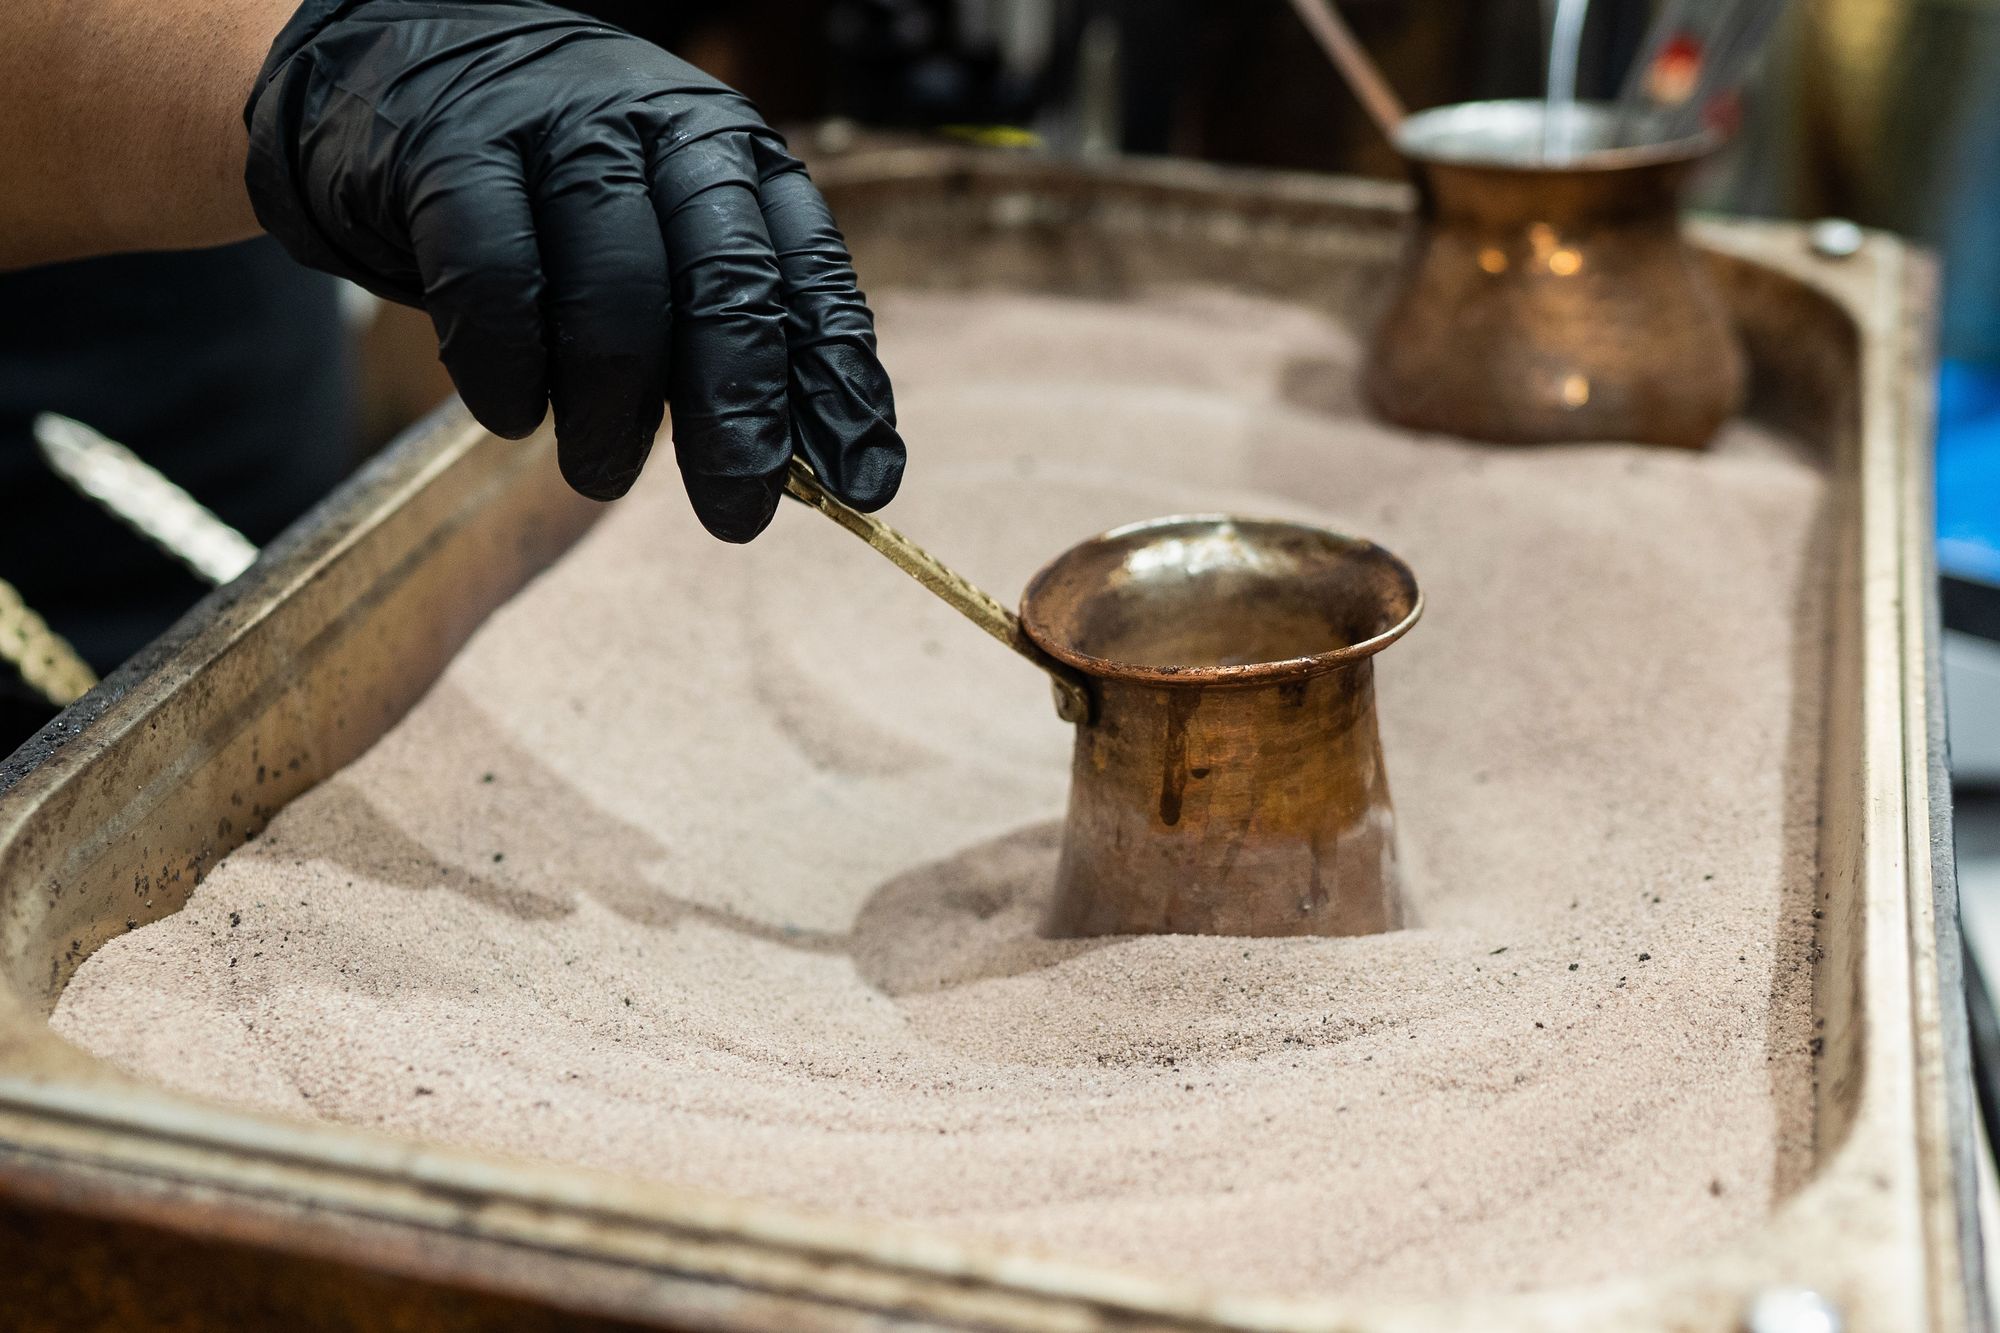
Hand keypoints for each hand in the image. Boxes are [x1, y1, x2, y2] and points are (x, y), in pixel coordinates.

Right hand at [244, 0, 902, 539]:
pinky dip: (508, 373)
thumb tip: (835, 472)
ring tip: (601, 472)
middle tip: (738, 513)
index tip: (862, 482)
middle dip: (738, 416)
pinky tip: (514, 415)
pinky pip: (495, 285)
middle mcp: (660, 125)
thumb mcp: (663, 243)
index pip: (808, 272)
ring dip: (612, 415)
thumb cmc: (554, 201)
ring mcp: (556, 129)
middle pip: (724, 283)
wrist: (393, 81)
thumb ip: (737, 335)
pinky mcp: (452, 152)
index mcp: (733, 153)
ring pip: (615, 296)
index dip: (840, 383)